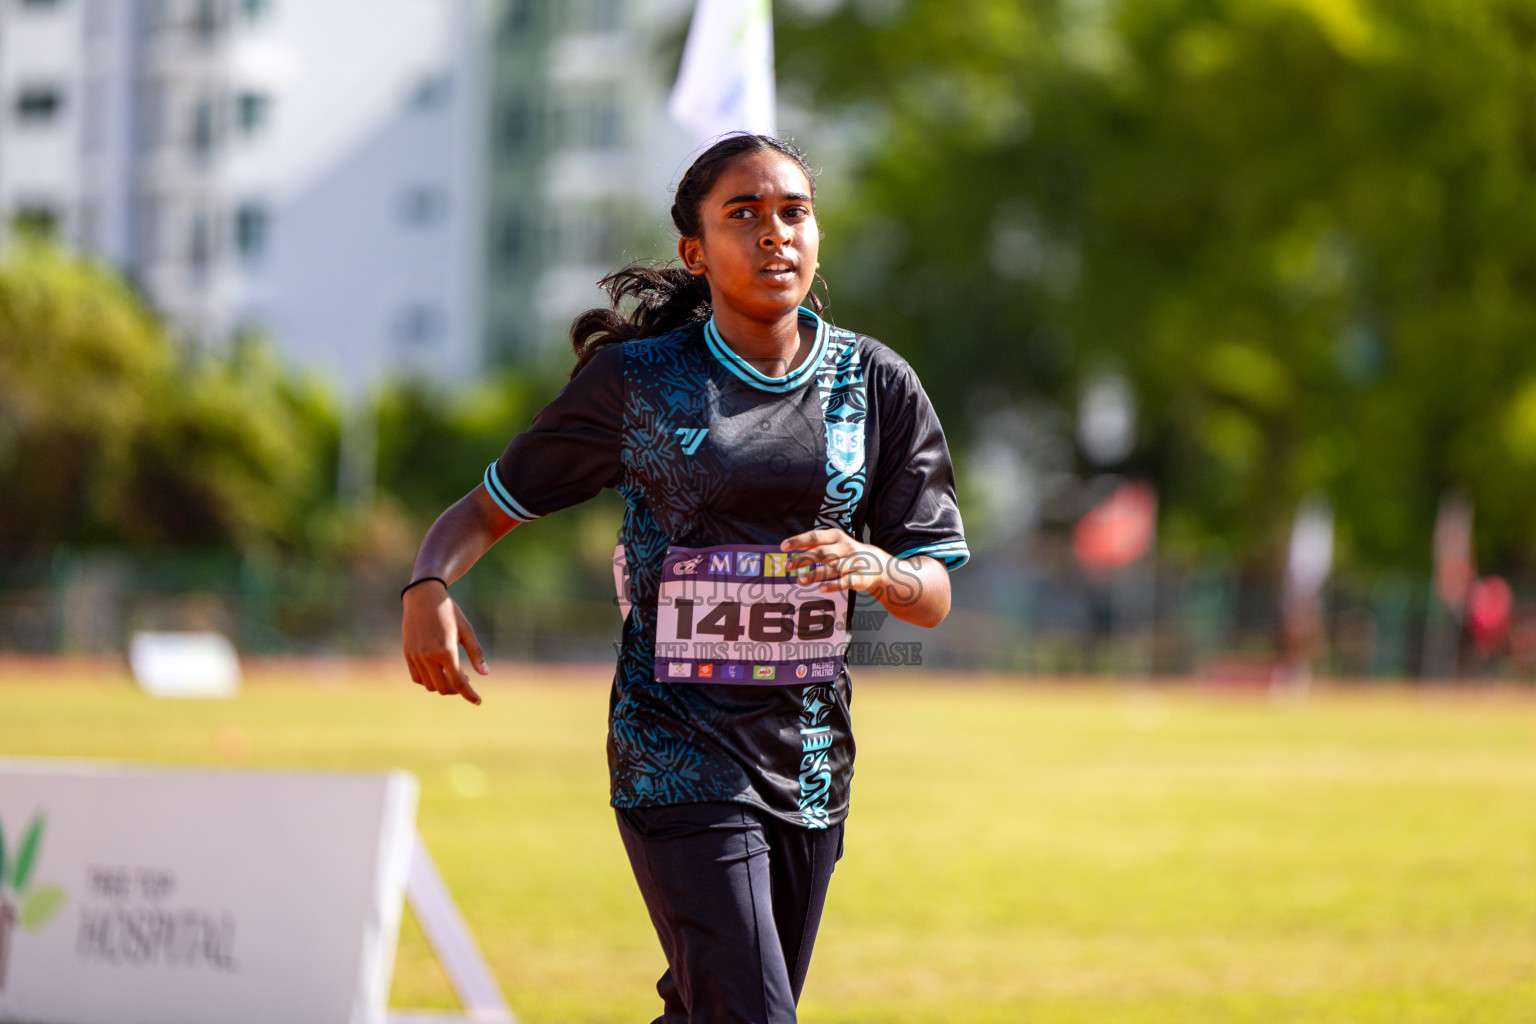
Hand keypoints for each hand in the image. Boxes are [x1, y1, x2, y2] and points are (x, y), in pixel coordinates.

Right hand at [402, 581, 486, 705]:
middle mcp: (429, 656)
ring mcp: (416, 656)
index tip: (478, 701)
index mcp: (446, 651)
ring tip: (454, 674)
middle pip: (443, 688)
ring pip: (429, 685)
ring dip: (443, 686)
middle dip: (457, 690)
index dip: (469, 694)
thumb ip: (475, 653)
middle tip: (466, 680)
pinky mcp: (408, 655)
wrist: (423, 597)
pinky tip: (439, 672)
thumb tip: (485, 673)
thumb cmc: (449, 612)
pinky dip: (429, 681)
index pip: (458, 682)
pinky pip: (417, 678)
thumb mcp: (466, 630)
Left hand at [780, 528, 896, 596]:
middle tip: (787, 567)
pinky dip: (834, 586)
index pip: (815, 536)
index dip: (799, 541)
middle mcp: (846, 547)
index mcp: (837, 537)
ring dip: (816, 574)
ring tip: (800, 581)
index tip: (783, 547)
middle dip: (803, 559)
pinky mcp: (861, 577)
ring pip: (833, 568)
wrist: (878, 565)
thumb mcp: (835, 543)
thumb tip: (794, 545)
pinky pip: (846, 582)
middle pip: (822, 552)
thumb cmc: (848, 554)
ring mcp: (854, 562)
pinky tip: (822, 589)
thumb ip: (816, 544)